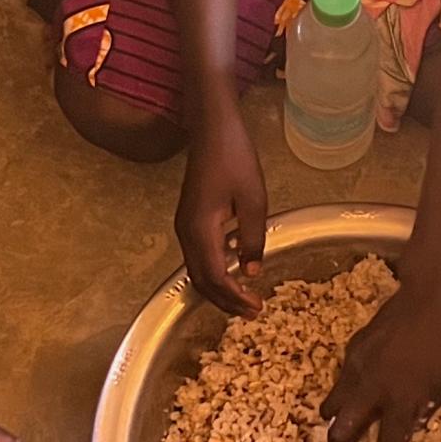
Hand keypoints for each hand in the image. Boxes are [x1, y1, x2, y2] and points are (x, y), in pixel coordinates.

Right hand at [175, 99, 265, 313]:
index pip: (216, 277)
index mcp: (201, 230)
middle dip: (225, 300)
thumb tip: (252, 270)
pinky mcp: (188, 219)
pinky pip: (197, 256)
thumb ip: (252, 239)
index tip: (257, 307)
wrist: (213, 129)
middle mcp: (186, 232)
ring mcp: (184, 226)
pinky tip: (233, 270)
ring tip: (243, 298)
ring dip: (218, 288)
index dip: (235, 297)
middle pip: (201, 280)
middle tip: (251, 311)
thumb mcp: (253, 201)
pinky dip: (213, 271)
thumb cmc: (235, 159)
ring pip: (196, 270)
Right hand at [323, 281, 440, 441]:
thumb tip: (407, 429)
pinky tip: (369, 385)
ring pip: (330, 408)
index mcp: (401, 402)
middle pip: (339, 435)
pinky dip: (350, 391)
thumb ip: (422, 410)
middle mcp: (372, 389)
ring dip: (340, 421)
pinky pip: (342, 379)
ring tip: (355, 423)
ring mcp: (356, 368)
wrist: (434, 296)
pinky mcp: (351, 349)